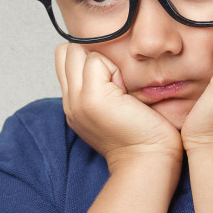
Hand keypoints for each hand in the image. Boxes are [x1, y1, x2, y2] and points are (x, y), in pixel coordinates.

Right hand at [56, 43, 182, 171]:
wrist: (147, 160)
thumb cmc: (141, 135)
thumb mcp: (109, 109)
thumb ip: (98, 87)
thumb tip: (101, 61)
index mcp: (73, 105)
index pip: (65, 59)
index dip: (86, 59)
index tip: (109, 81)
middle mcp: (69, 102)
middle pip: (65, 52)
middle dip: (90, 56)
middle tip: (114, 80)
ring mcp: (77, 100)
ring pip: (77, 53)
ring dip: (102, 62)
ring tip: (119, 87)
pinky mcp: (92, 97)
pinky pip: (95, 60)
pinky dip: (114, 68)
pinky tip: (125, 92)